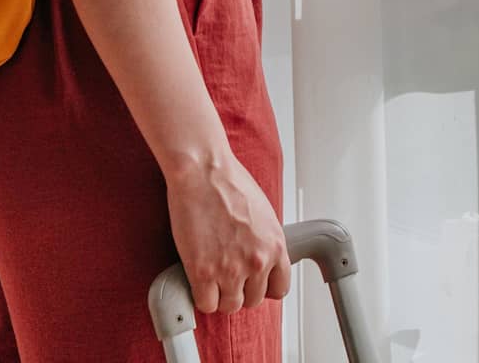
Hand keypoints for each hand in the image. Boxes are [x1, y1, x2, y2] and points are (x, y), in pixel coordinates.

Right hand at [167, 149, 289, 314]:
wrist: (203, 172)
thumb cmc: (230, 183)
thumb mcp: (264, 213)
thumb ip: (264, 241)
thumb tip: (259, 256)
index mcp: (275, 246)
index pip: (279, 289)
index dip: (264, 287)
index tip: (254, 283)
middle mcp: (257, 261)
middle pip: (253, 300)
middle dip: (241, 291)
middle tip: (228, 276)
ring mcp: (230, 269)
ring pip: (229, 306)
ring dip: (220, 296)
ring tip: (213, 279)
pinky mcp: (203, 272)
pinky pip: (206, 304)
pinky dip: (202, 297)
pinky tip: (199, 282)